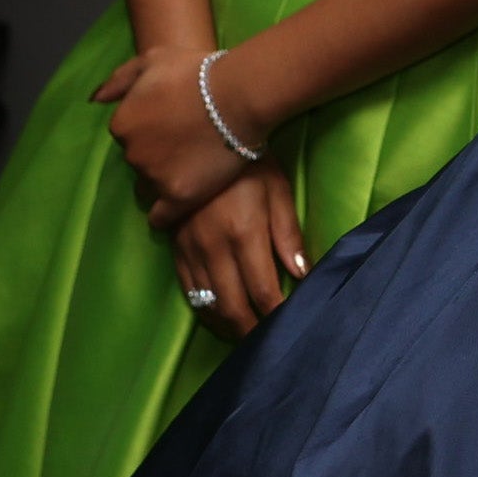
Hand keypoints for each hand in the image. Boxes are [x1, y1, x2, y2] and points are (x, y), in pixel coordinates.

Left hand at [94, 40, 263, 221]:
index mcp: (121, 124)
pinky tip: (177, 207)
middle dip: (155, 156)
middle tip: (183, 147)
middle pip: (138, 161)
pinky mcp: (178, 197)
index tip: (168, 128)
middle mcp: (131, 154)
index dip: (149, 130)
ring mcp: (154, 177)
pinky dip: (164, 215)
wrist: (236, 95)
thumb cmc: (196, 72)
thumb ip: (119, 80)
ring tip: (188, 172)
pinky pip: (161, 217)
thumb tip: (95, 100)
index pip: (128, 135)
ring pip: (150, 187)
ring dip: (162, 181)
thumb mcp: (152, 61)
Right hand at [164, 163, 306, 334]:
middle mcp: (214, 246)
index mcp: (244, 233)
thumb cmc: (250, 161)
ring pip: (207, 303)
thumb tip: (302, 274)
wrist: (204, 132)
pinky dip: (203, 307)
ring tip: (244, 335)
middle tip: (266, 344)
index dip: (275, 316)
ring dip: (226, 325)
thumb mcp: (278, 190)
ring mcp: (190, 247)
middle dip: (250, 332)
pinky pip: (186, 286)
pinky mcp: (175, 244)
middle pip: (232, 306)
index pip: (263, 291)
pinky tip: (217, 313)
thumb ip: (288, 234)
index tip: (288, 328)